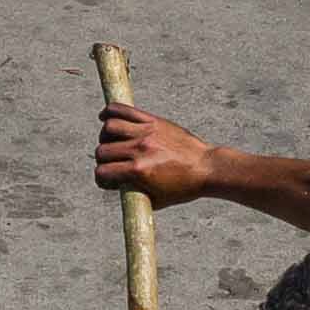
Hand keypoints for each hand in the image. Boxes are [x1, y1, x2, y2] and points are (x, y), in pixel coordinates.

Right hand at [92, 103, 219, 206]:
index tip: (109, 180)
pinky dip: (110, 112)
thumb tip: (114, 187)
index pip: (102, 172)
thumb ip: (132, 193)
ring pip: (109, 127)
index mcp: (139, 171)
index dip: (102, 179)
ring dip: (106, 136)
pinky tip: (105, 118)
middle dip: (103, 160)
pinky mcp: (154, 121)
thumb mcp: (156, 199)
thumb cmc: (183, 187)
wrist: (207, 168)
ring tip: (113, 142)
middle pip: (102, 150)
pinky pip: (124, 110)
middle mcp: (140, 150)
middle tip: (114, 162)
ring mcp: (147, 132)